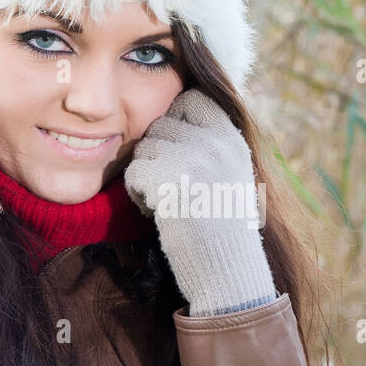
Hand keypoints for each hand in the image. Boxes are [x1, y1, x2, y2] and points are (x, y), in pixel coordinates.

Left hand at [123, 89, 278, 316]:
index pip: (191, 98)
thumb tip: (177, 107)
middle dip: (157, 154)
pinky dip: (138, 195)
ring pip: (144, 148)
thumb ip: (208, 140)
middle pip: (160, 125)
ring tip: (168, 200)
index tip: (177, 152)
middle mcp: (214, 141)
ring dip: (146, 175)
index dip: (175, 121)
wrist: (226, 267)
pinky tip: (158, 211)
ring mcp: (192, 158)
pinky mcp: (169, 180)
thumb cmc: (221, 223)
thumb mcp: (228, 170)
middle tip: (171, 185)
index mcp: (231, 135)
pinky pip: (134, 172)